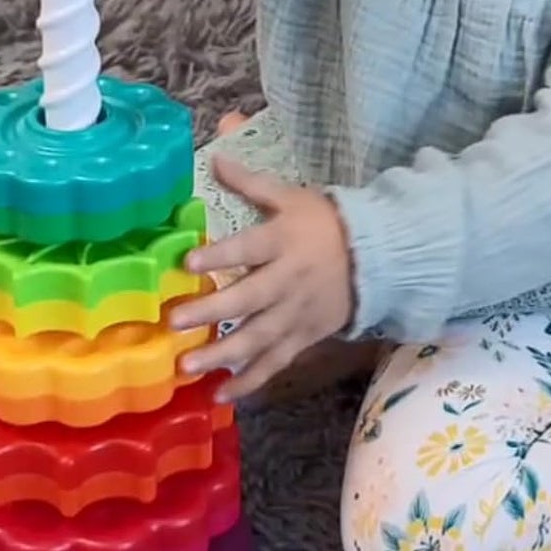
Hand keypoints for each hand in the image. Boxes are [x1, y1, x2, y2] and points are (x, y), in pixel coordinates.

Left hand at [169, 158, 356, 402]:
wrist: (376, 256)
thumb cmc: (323, 222)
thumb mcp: (291, 196)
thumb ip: (250, 182)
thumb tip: (213, 156)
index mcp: (284, 240)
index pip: (249, 247)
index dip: (220, 255)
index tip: (188, 263)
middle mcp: (288, 280)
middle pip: (248, 298)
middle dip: (211, 312)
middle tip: (174, 322)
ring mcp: (296, 313)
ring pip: (257, 338)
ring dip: (221, 354)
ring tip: (185, 365)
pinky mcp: (304, 336)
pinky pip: (276, 362)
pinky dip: (250, 381)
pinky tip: (220, 394)